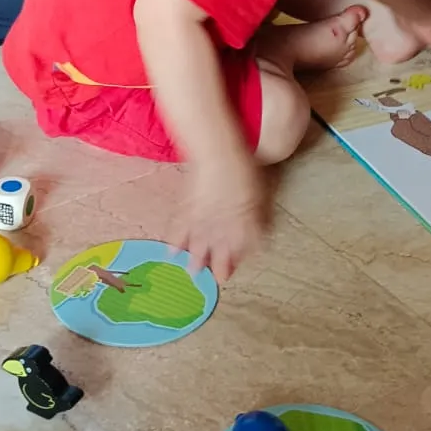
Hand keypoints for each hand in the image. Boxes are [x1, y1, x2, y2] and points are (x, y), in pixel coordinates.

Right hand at [173, 154, 264, 282]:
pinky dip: (175, 241)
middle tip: (219, 279)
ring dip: (197, 259)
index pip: (243, 247)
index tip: (238, 266)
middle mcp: (222, 226)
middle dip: (220, 265)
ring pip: (200, 245)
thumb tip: (258, 241)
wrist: (216, 152)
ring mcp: (203, 219)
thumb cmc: (242, 168)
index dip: (240, 257)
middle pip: (221, 251)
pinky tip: (172, 251)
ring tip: (193, 271)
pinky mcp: (187, 209)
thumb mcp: (258, 195)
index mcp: (243, 223)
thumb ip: (256, 221)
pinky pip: (179, 230)